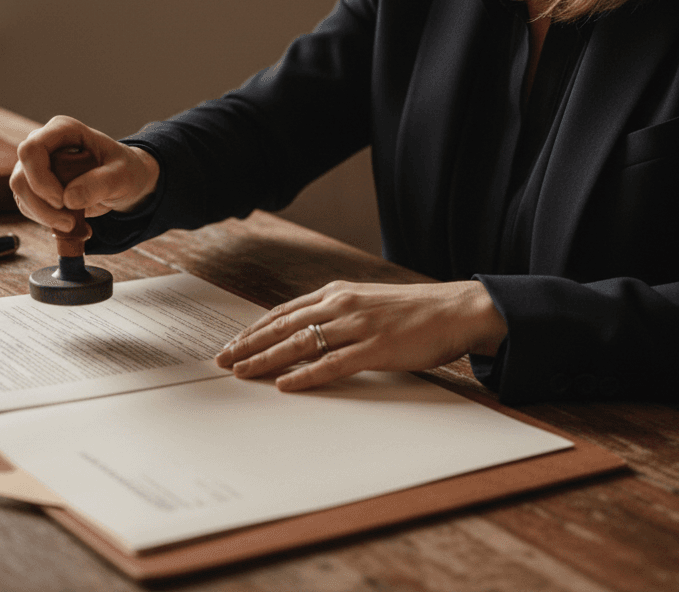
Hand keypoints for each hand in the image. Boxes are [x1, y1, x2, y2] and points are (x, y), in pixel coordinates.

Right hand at [10, 115, 159, 232]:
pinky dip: (48, 221)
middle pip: (21, 176)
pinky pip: (29, 206)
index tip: (62, 201)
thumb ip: (100, 183)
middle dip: (42, 206)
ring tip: (75, 225)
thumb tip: (69, 199)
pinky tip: (73, 223)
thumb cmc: (125, 170)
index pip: (32, 149)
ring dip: (45, 217)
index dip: (40, 179)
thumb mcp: (123, 175)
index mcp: (63, 130)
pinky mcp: (35, 186)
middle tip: (70, 223)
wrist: (124, 182)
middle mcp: (44, 144)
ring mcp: (36, 165)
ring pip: (21, 194)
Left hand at [215, 280, 507, 390]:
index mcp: (337, 293)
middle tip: (223, 361)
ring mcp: (357, 326)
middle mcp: (341, 305)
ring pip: (300, 344)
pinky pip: (331, 364)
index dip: (254, 329)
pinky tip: (286, 385)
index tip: (232, 343)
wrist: (455, 310)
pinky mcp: (375, 349)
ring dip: (267, 360)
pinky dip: (305, 376)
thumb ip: (338, 315)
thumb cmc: (413, 311)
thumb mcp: (367, 303)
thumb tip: (308, 334)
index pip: (283, 312)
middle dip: (249, 344)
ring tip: (243, 372)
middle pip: (283, 326)